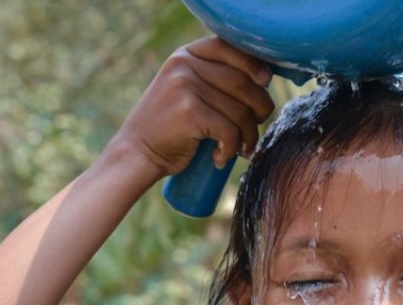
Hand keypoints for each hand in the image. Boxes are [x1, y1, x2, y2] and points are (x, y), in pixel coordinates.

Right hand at [113, 36, 273, 177]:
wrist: (137, 153)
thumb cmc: (171, 127)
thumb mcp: (187, 89)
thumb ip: (214, 77)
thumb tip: (265, 76)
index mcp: (185, 55)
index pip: (230, 47)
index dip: (254, 64)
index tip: (265, 82)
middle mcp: (184, 65)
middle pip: (243, 83)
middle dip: (260, 109)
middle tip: (256, 127)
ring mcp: (185, 86)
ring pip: (240, 111)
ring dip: (250, 136)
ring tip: (243, 148)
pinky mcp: (189, 112)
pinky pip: (230, 131)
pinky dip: (232, 149)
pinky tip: (222, 158)